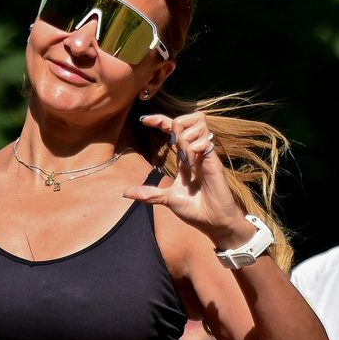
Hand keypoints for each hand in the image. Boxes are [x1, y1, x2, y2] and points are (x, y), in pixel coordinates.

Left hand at [123, 111, 253, 245]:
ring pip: (198, 123)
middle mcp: (196, 150)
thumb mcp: (167, 199)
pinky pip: (203, 141)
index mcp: (185, 156)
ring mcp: (206, 154)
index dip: (160, 120)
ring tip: (186, 160)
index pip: (174, 128)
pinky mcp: (213, 160)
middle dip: (175, 124)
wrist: (213, 222)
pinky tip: (193, 165)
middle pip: (189, 117)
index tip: (144, 120)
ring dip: (185, 139)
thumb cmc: (195, 209)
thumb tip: (125, 192)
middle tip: (172, 143)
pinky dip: (193, 150)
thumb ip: (148, 193)